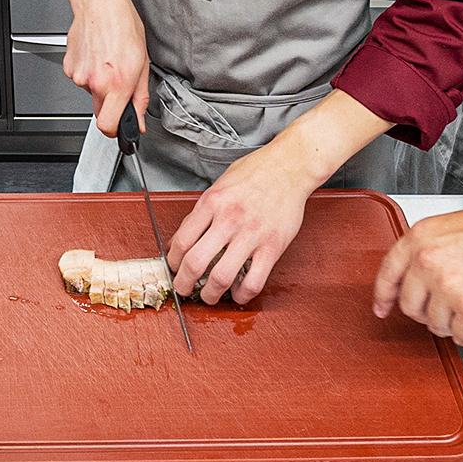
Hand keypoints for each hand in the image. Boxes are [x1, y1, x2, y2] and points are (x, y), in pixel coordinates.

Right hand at [60, 0, 149, 136]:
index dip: (115, 132)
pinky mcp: (68, 67)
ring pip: (91, 92)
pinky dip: (88, 71)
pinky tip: (97, 54)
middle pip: (100, 111)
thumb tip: (138, 120)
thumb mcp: (143, 62)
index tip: (120, 129)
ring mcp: (79, 75)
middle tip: (119, 81)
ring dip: (99, 83)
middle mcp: (95, 82)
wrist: (100, 3)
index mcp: (117, 83)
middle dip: (111, 103)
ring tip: (108, 59)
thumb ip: (140, 97)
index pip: (108, 126)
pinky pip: (80, 79)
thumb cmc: (123, 25)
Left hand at [169, 140, 317, 302]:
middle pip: (195, 263)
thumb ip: (202, 211)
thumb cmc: (255, 172)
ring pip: (222, 277)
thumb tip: (185, 238)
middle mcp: (229, 219)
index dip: (173, 261)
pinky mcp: (273, 246)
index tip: (175, 266)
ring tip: (209, 295)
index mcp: (212, 202)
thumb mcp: (219, 185)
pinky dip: (242, 294)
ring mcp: (252, 234)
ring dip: (210, 294)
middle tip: (184, 287)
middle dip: (184, 283)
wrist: (290, 166)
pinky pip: (254, 281)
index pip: (181, 241)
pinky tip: (238, 292)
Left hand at [372, 185, 462, 346]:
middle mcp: (428, 261)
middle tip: (457, 304)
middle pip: (411, 307)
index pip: (388, 273)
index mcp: (422, 237)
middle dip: (432, 312)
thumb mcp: (457, 227)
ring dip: (458, 322)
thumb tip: (415, 280)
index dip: (384, 295)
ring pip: (437, 326)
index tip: (382, 308)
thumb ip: (431, 251)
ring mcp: (448, 287)